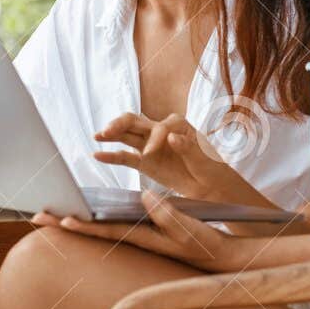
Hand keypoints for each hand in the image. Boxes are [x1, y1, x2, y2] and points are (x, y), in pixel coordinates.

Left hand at [33, 193, 247, 272]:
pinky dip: (94, 220)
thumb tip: (144, 195)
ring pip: (99, 228)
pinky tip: (84, 216)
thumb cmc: (205, 244)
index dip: (84, 226)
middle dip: (64, 223)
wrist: (219, 258)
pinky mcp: (146, 232)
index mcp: (142, 237)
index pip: (106, 231)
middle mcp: (134, 238)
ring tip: (49, 214)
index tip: (61, 220)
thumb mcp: (188, 229)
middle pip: (93, 230)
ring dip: (74, 221)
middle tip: (35, 217)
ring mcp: (138, 236)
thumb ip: (167, 213)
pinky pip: (113, 225)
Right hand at [93, 112, 258, 203]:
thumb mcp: (204, 160)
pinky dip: (112, 156)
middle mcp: (161, 131)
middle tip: (108, 131)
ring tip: (98, 136)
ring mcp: (150, 146)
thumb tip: (171, 136)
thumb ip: (188, 148)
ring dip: (112, 133)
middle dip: (121, 123)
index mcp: (178, 126)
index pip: (160, 127)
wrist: (211, 187)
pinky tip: (98, 155)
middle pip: (136, 121)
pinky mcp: (145, 162)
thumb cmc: (211, 170)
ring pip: (127, 134)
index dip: (153, 138)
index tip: (150, 154)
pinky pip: (126, 157)